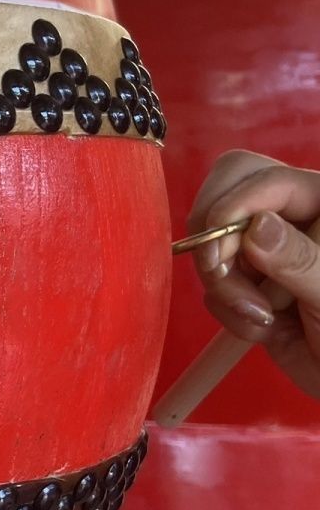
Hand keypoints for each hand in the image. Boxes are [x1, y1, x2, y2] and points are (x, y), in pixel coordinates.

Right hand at [188, 150, 319, 398]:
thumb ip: (298, 259)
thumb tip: (256, 227)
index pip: (266, 179)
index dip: (233, 206)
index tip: (215, 246)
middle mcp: (292, 218)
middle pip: (225, 197)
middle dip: (217, 242)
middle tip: (223, 277)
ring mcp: (266, 252)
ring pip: (211, 246)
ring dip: (227, 288)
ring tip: (262, 319)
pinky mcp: (247, 285)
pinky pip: (212, 286)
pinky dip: (228, 312)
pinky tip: (262, 330)